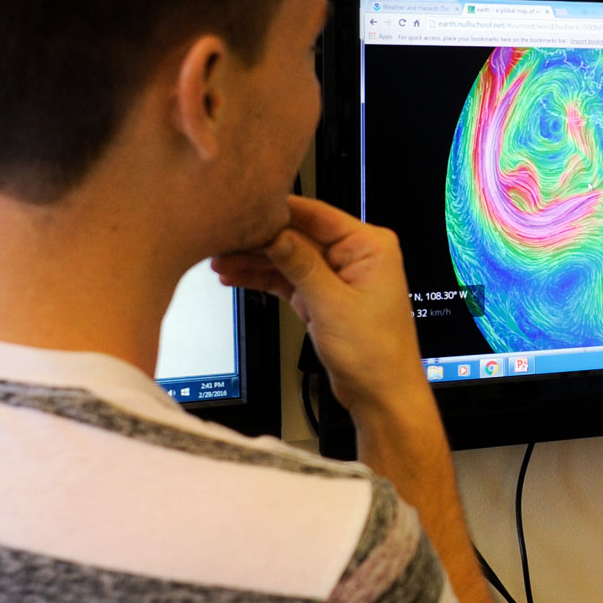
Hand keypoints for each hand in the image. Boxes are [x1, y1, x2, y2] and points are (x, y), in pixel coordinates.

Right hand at [210, 195, 423, 415]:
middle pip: (297, 235)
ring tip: (220, 260)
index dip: (278, 211)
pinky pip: (288, 278)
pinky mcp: (323, 296)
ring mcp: (338, 275)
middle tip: (222, 240)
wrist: (381, 395)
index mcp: (370, 246)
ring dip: (255, 261)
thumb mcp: (331, 303)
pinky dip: (263, 278)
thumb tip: (274, 233)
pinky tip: (236, 276)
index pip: (316, 215)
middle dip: (260, 240)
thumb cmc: (377, 354)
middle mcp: (356, 255)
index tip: (244, 208)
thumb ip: (300, 264)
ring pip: (288, 257)